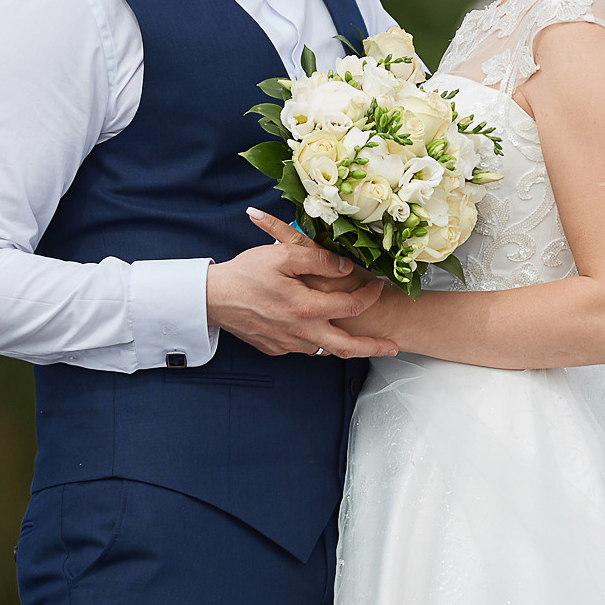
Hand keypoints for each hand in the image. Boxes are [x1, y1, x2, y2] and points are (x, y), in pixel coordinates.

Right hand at [207, 210, 395, 358]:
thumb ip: (319, 259)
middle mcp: (301, 332)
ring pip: (324, 349)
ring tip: (361, 341)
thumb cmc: (246, 274)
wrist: (211, 298)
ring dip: (344, 344)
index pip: (351, 306)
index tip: (379, 287)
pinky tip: (320, 331)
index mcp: (307, 308)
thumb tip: (346, 266)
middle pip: (346, 347)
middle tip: (394, 347)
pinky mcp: (274, 348)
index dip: (370, 296)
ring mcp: (287, 344)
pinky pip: (302, 348)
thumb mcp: (283, 255)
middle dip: (374, 348)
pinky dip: (316, 341)